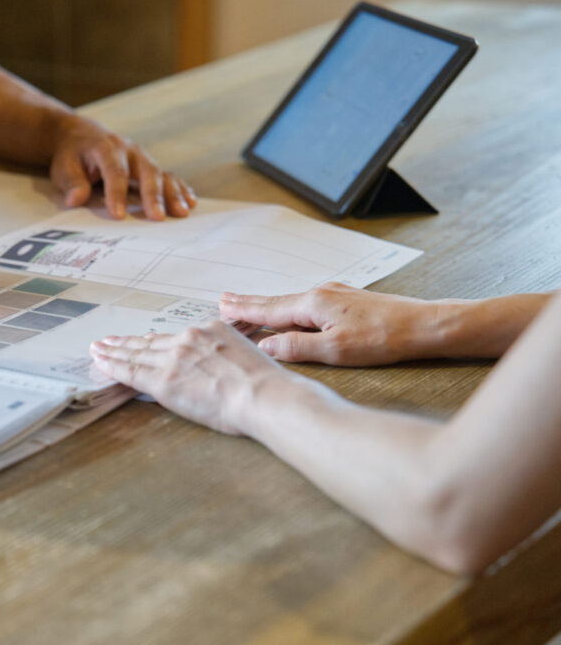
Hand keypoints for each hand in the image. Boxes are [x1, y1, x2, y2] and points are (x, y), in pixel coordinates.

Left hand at [49, 115, 196, 220]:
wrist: (82, 136)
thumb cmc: (72, 156)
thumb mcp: (64, 167)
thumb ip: (72, 183)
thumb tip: (76, 199)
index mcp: (106, 148)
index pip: (114, 172)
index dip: (117, 194)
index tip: (119, 216)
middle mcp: (129, 150)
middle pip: (145, 172)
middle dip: (152, 196)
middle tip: (157, 218)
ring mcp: (142, 158)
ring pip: (161, 174)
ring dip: (173, 194)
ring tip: (182, 213)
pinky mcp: (150, 166)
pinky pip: (169, 177)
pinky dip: (180, 189)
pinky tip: (190, 203)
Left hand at [90, 321, 297, 436]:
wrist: (263, 395)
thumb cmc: (265, 384)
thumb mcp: (246, 353)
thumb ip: (226, 353)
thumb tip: (215, 363)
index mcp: (211, 330)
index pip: (174, 337)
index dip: (153, 339)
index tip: (140, 338)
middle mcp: (189, 339)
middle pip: (151, 342)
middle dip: (127, 342)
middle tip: (108, 341)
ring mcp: (174, 358)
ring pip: (136, 354)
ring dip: (114, 351)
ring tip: (98, 349)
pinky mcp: (163, 379)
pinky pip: (131, 371)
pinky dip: (113, 365)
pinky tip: (101, 361)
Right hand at [218, 283, 436, 365]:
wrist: (424, 325)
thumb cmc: (384, 339)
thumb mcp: (336, 351)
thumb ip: (297, 348)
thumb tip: (266, 347)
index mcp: (313, 304)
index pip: (268, 310)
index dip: (243, 311)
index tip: (221, 308)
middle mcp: (321, 293)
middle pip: (276, 301)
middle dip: (249, 302)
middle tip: (224, 300)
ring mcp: (334, 294)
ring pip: (291, 302)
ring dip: (267, 306)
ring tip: (248, 306)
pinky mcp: (346, 300)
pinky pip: (307, 304)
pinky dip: (288, 308)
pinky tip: (288, 313)